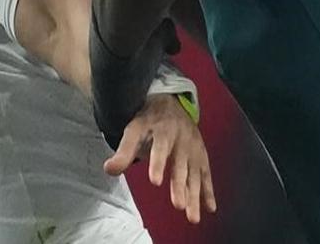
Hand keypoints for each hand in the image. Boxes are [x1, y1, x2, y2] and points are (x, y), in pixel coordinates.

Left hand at [104, 95, 215, 225]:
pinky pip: (206, 174)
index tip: (155, 182)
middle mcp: (180, 139)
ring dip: (194, 194)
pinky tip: (210, 208)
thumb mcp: (135, 129)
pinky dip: (209, 191)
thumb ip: (124, 151)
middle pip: (180, 165)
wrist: (171, 102)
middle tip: (178, 205)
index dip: (157, 163)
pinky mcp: (201, 155)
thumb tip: (108, 170)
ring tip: (192, 217)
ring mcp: (192, 148)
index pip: (159, 147)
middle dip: (179, 185)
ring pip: (194, 173)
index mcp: (162, 130)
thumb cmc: (149, 120)